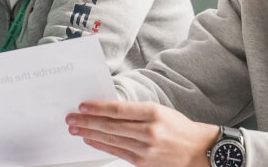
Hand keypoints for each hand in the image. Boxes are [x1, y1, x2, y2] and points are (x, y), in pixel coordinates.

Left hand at [66, 101, 218, 166]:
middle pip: (110, 125)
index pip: (118, 109)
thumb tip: (106, 110)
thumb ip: (135, 111)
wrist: (196, 149)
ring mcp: (145, 149)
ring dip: (89, 133)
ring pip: (111, 139)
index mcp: (153, 113)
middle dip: (87, 121)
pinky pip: (117, 152)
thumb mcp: (159, 110)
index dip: (97, 108)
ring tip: (75, 129)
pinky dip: (101, 146)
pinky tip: (90, 140)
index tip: (82, 106)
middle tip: (71, 117)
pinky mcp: (143, 162)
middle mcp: (148, 131)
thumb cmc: (177, 127)